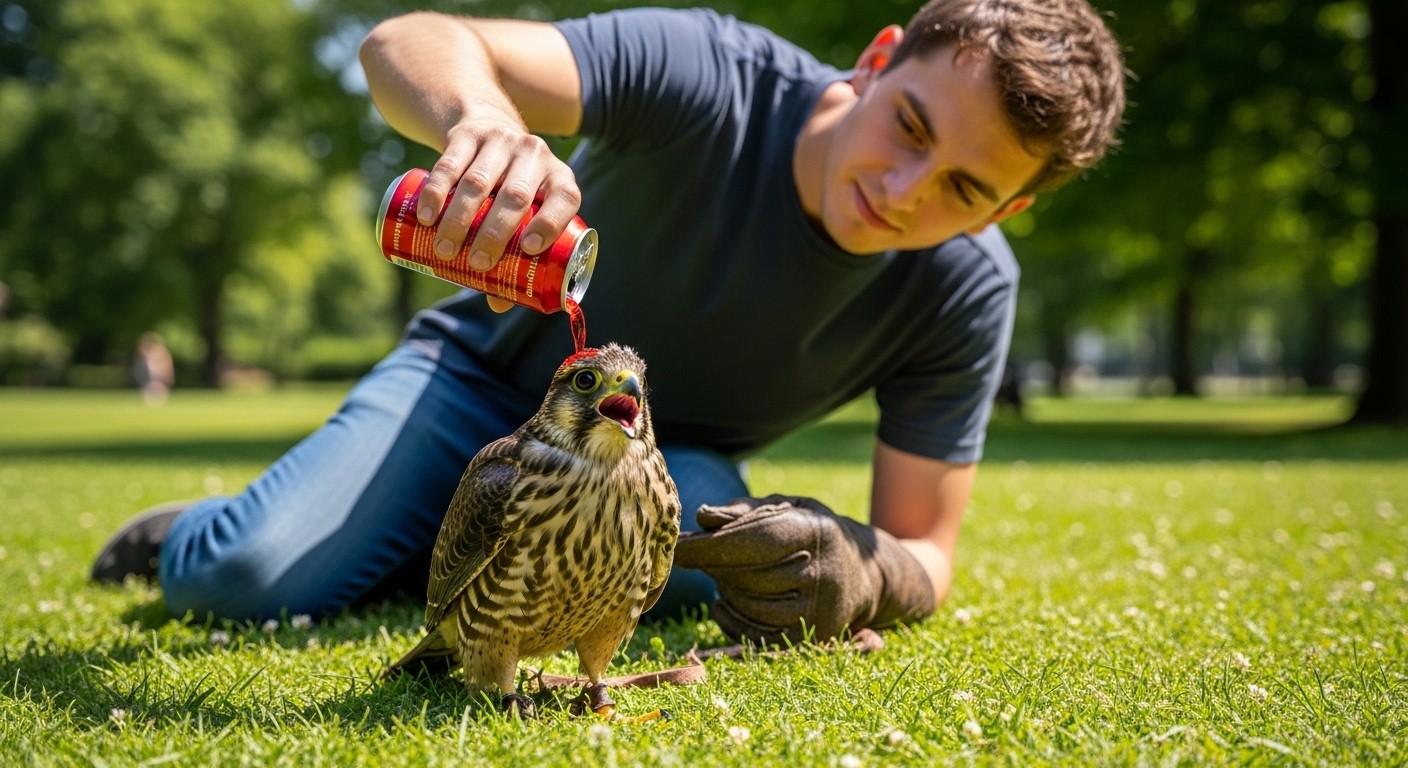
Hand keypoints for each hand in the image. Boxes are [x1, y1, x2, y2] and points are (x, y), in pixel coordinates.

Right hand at [417, 118, 581, 310]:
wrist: (489, 129)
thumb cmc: (512, 190)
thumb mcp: (525, 213)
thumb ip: (515, 255)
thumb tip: (499, 304)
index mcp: (559, 179)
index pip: (564, 199)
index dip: (550, 224)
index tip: (527, 249)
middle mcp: (535, 155)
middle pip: (515, 197)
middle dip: (494, 233)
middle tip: (476, 263)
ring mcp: (502, 141)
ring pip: (478, 182)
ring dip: (459, 220)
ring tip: (445, 251)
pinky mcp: (469, 134)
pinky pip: (450, 164)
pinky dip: (436, 193)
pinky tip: (427, 217)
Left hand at [672, 495, 935, 644]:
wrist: (863, 574)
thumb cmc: (809, 533)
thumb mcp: (785, 509)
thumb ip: (743, 512)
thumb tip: (701, 517)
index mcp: (816, 531)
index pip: (755, 539)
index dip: (711, 545)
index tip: (677, 547)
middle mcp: (823, 572)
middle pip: (747, 574)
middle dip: (713, 564)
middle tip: (696, 555)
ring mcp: (820, 609)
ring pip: (748, 603)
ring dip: (723, 588)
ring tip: (722, 573)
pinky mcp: (814, 637)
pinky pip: (755, 633)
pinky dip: (728, 618)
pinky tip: (723, 601)